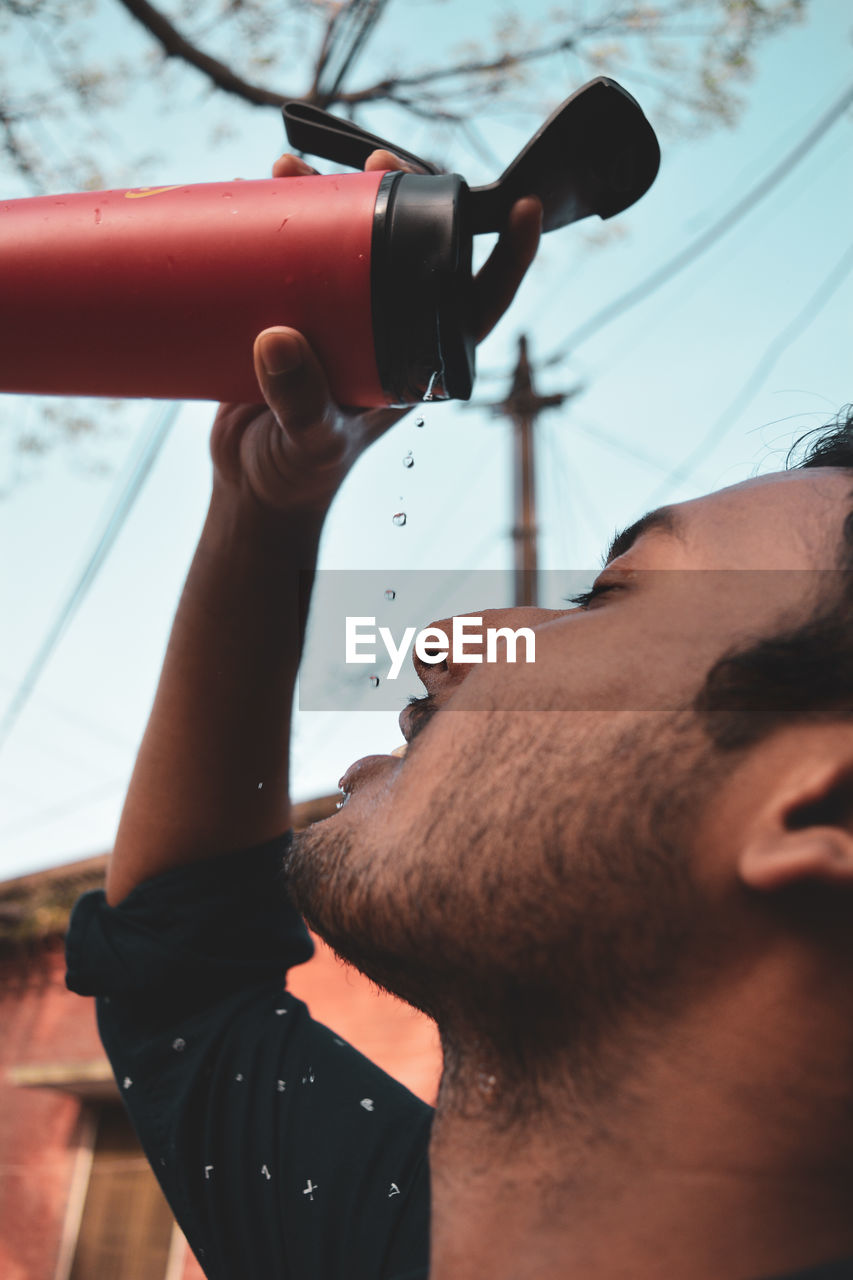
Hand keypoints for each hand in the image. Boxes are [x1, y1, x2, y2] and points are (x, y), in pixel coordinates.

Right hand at [210, 151, 540, 514]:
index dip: (509, 259)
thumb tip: (280, 339)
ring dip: (330, 197)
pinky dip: (282, 216)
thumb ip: (303, 403)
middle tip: (379, 162)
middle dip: (402, 198)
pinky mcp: (294, 314)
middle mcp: (386, 332)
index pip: (477, 304)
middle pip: (411, 252)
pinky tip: (265, 183)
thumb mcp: (311, 443)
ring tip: (294, 167)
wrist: (252, 486)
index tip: (527, 207)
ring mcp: (340, 320)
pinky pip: (296, 254)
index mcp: (416, 361)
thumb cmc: (298, 474)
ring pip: (350, 242)